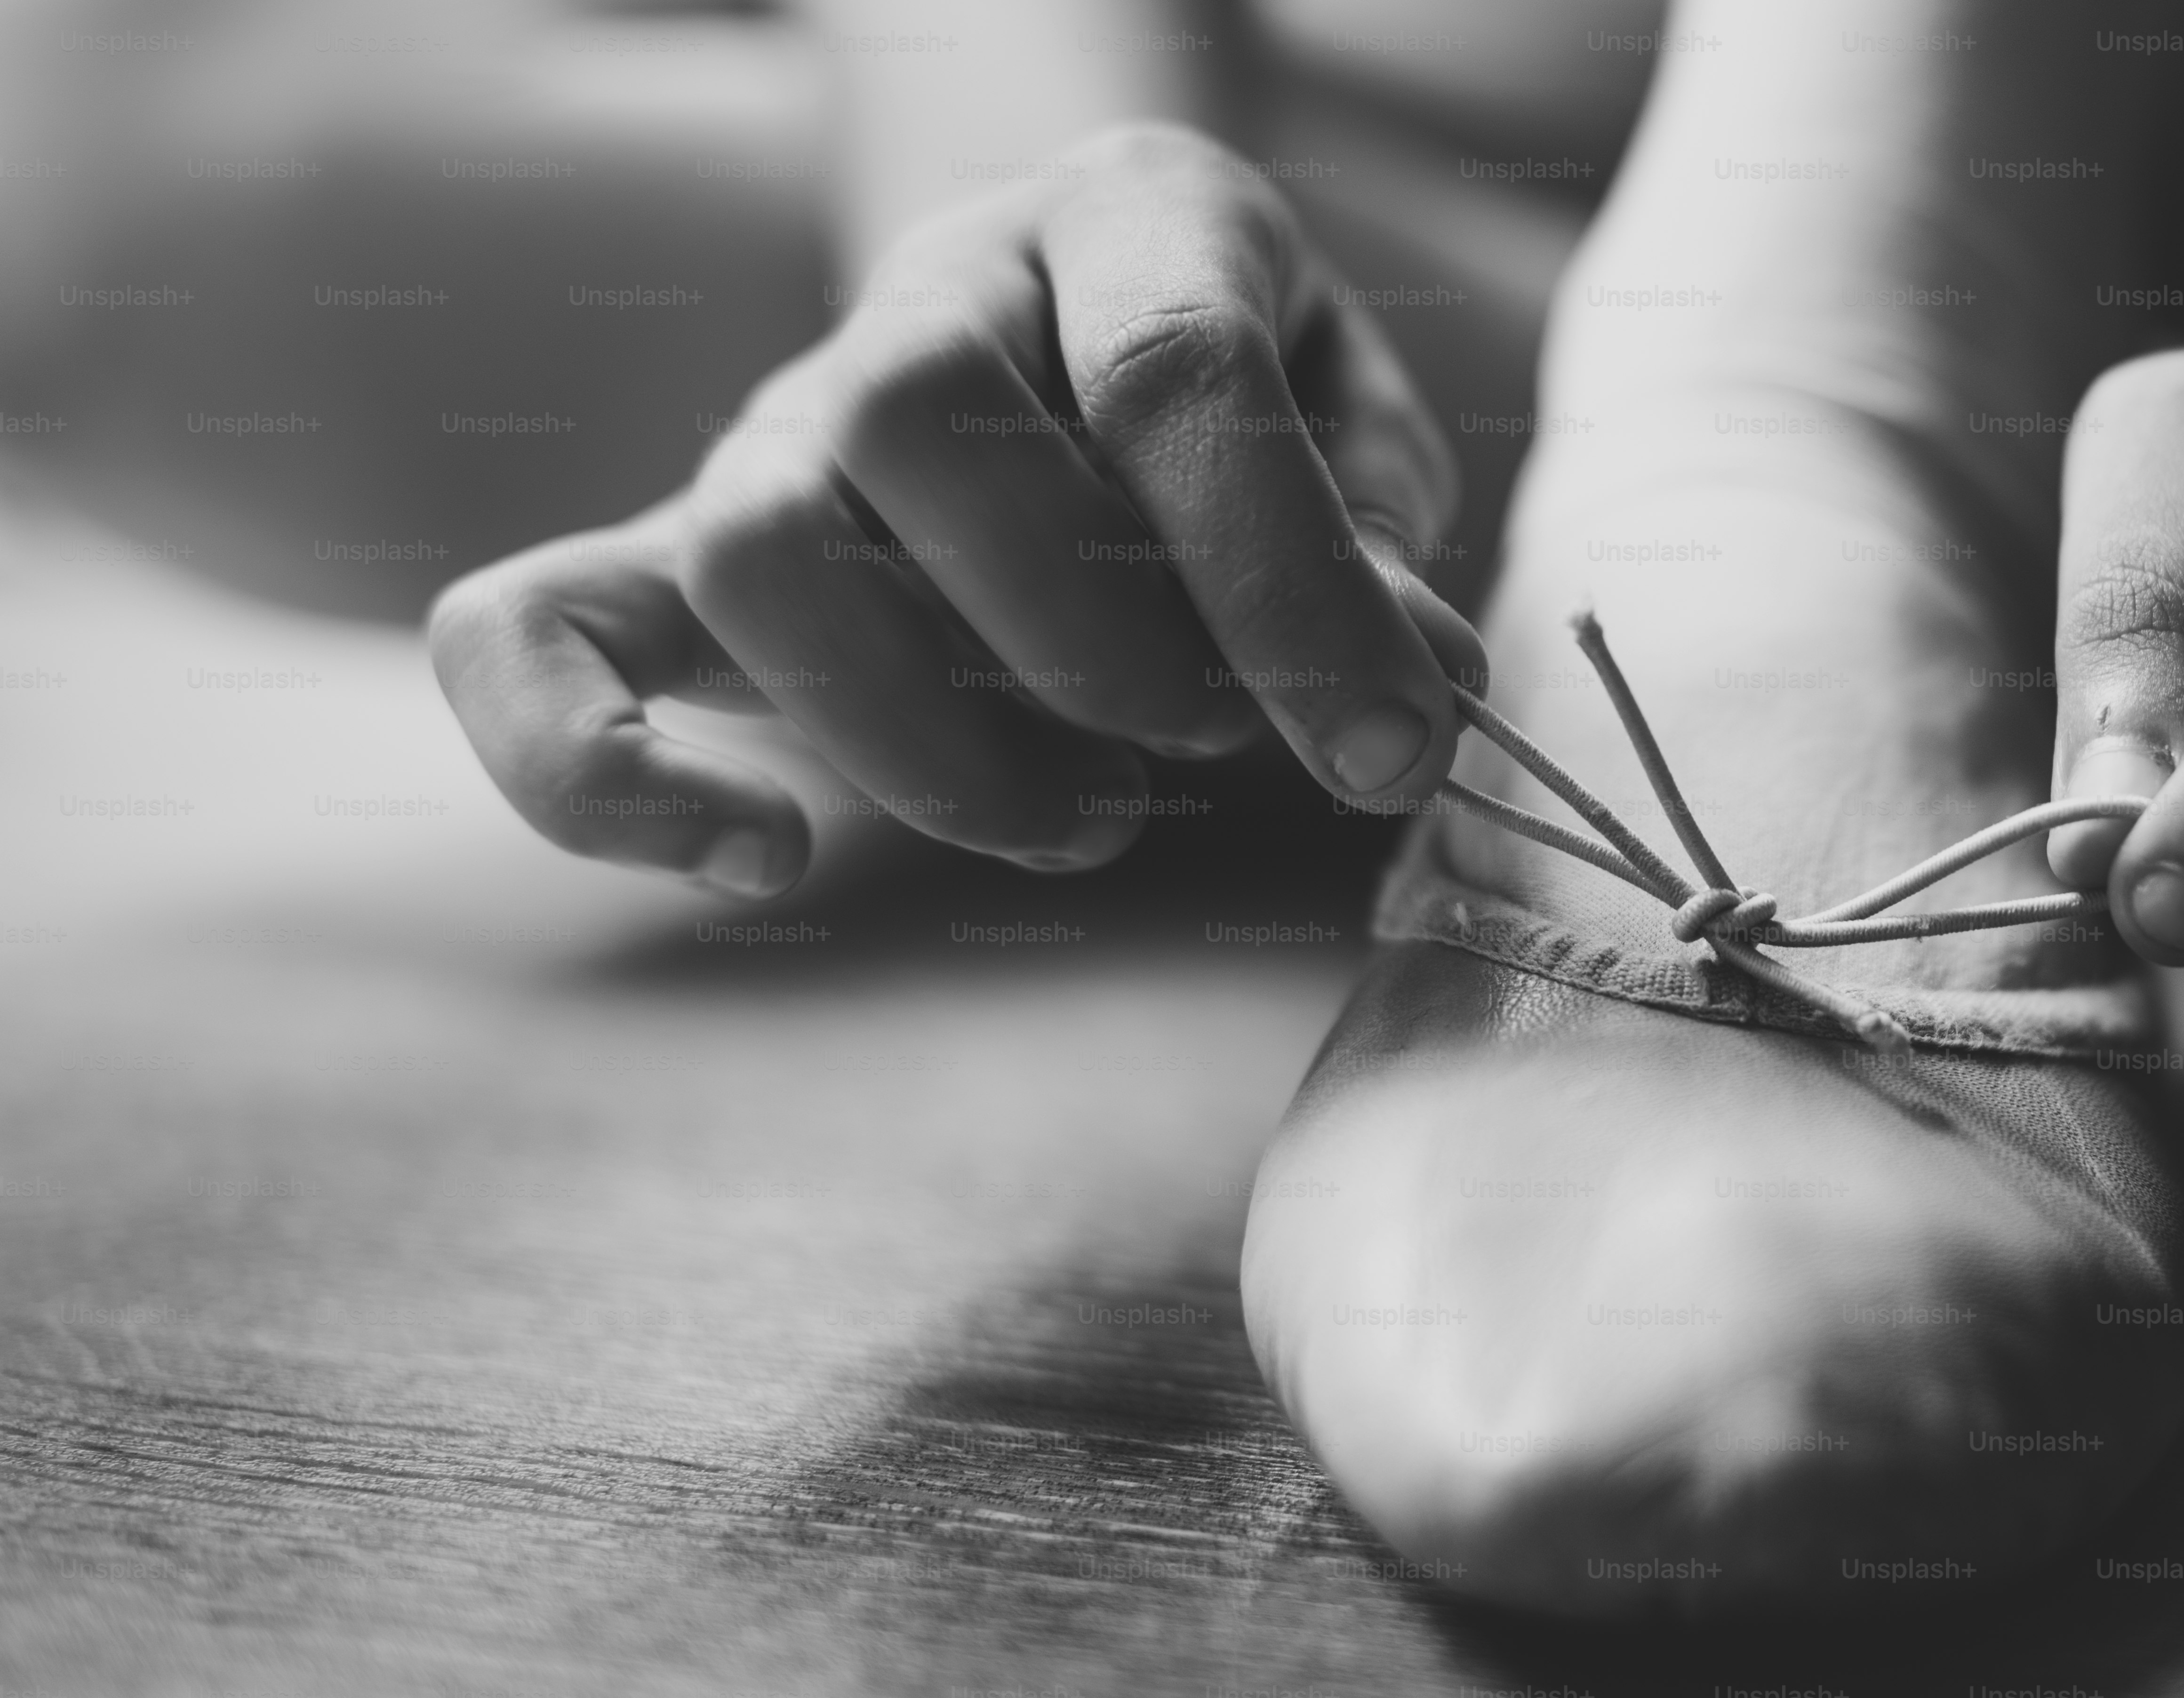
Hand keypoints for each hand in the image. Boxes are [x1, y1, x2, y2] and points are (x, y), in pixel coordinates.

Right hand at [427, 124, 1483, 897]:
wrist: (1091, 323)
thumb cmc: (1247, 412)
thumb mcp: (1364, 440)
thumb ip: (1376, 552)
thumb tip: (1405, 690)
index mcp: (1125, 218)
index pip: (1174, 373)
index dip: (1290, 583)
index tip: (1389, 747)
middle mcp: (925, 296)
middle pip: (921, 423)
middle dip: (1098, 644)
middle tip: (1213, 750)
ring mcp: (776, 421)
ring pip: (755, 547)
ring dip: (926, 735)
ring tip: (1089, 819)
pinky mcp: (666, 553)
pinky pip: (524, 634)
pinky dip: (595, 770)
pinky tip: (761, 860)